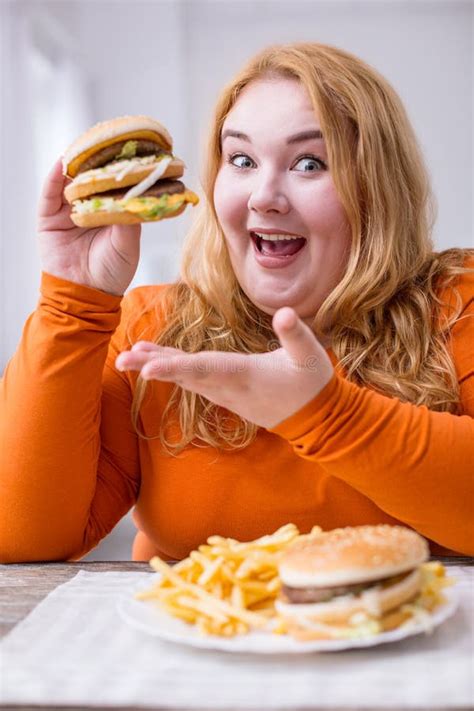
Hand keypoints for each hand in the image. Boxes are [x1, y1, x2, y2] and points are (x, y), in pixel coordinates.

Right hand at [37, 157, 140, 294]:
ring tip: (86, 146)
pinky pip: (50, 192)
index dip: (120, 167)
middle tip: (108, 140)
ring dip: (77, 163)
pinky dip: (55, 176)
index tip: (130, 151)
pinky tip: (63, 163)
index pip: (115, 183)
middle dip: (99, 159)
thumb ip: (129, 218)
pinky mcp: (49, 216)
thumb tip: (134, 192)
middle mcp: (90, 207)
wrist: (85, 294)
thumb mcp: (127, 244)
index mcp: (112, 212)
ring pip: (71, 180)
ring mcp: (68, 210)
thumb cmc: (112, 272)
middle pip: (92, 176)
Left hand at [115, 307, 333, 427]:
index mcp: (244, 374)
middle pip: (185, 375)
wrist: (315, 418)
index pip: (204, 369)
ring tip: (129, 357)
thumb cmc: (312, 383)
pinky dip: (171, 372)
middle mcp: (228, 386)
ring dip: (156, 368)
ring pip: (185, 379)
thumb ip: (296, 334)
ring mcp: (225, 393)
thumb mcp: (310, 356)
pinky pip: (192, 383)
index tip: (147, 369)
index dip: (175, 367)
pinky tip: (154, 363)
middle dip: (152, 367)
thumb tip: (285, 312)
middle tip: (121, 361)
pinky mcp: (225, 394)